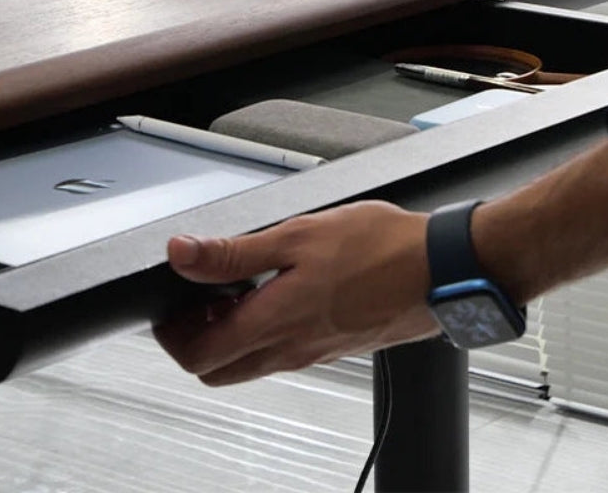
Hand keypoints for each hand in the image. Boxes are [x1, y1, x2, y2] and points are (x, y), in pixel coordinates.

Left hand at [154, 201, 438, 385]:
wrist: (441, 269)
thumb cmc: (378, 249)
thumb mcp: (294, 237)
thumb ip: (233, 252)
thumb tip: (182, 253)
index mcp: (275, 323)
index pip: (199, 356)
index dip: (170, 336)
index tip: (166, 306)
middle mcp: (291, 349)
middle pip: (218, 370)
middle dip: (193, 341)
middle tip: (191, 300)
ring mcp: (312, 352)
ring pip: (249, 364)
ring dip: (226, 336)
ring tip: (227, 291)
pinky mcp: (331, 346)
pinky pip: (279, 354)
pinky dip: (258, 332)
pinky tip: (267, 292)